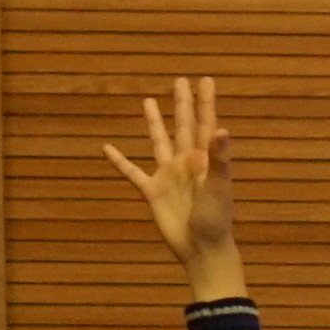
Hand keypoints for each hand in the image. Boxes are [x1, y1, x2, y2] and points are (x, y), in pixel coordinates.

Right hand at [100, 75, 245, 292]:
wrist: (202, 249)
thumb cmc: (216, 220)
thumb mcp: (219, 187)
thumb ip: (219, 158)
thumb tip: (222, 129)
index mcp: (204, 159)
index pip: (205, 123)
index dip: (204, 102)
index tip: (205, 80)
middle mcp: (186, 163)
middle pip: (182, 126)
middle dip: (181, 103)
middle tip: (179, 80)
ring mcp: (169, 176)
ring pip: (158, 142)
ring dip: (154, 122)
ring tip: (148, 101)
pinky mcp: (153, 191)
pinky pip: (132, 173)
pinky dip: (120, 161)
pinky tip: (107, 148)